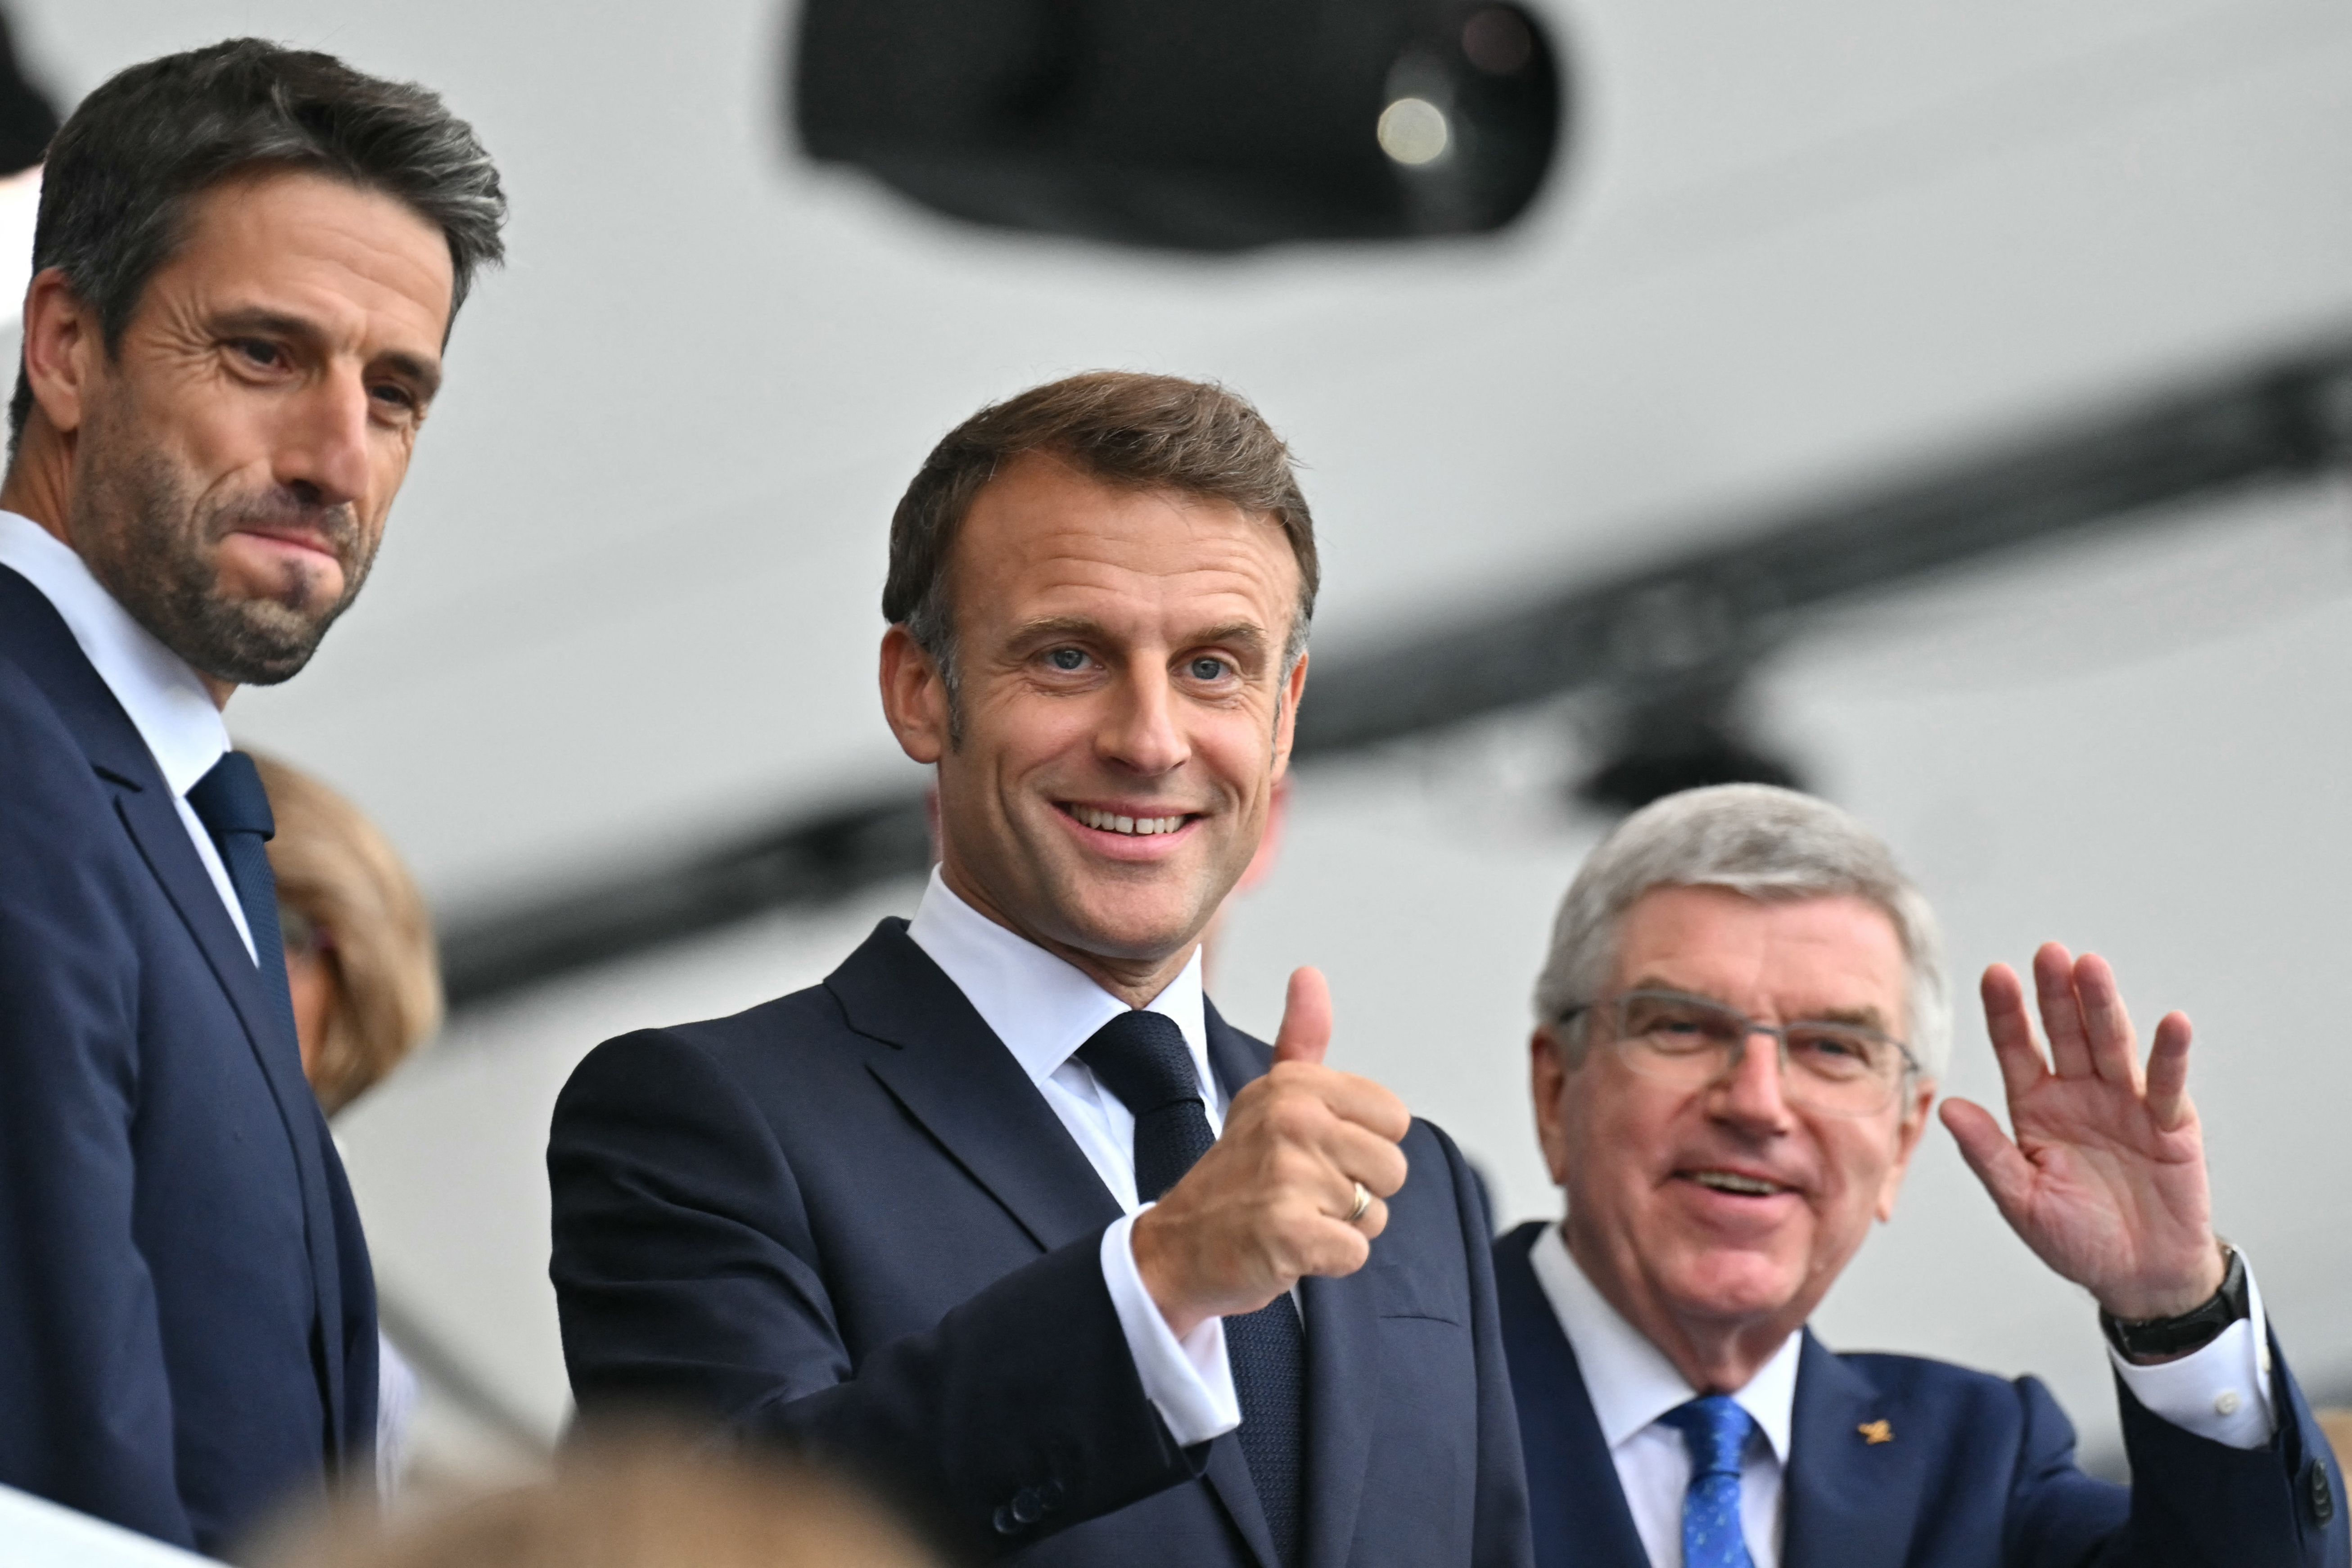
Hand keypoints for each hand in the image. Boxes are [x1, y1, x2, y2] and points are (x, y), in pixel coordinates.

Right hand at [1132, 968, 1410, 1337]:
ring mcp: (1289, 1175)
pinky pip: (1355, 1252)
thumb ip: (1300, 1039)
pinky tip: (1289, 1249)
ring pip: (1376, 1213)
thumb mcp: (1266, 1097)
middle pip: (1393, 1168)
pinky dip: (1328, 1261)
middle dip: (1358, 1192)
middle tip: (1303, 1194)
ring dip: (1341, 1228)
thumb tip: (1310, 973)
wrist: (1177, 1248)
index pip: (1394, 1117)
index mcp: (1296, 1084)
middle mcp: (1293, 1120)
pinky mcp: (1288, 1232)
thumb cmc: (1236, 1175)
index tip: (1315, 1153)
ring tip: (1295, 1218)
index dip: (1363, 1145)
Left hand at [1940, 943, 2223, 1321]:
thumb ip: (1988, 1154)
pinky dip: (2170, 1055)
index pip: (2016, 1049)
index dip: (2006, 1013)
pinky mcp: (2171, 1125)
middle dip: (2055, 995)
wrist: (2137, 1278)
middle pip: (2064, 1035)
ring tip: (2092, 968)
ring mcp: (2125, 1105)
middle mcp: (2077, 1095)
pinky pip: (2167, 1085)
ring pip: (2110, 1046)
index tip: (1995, 974)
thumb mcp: (2021, 1201)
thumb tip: (1946, 1107)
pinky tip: (2172, 1023)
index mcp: (2035, 1108)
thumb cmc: (2075, 1239)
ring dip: (2103, 1008)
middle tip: (2048, 952)